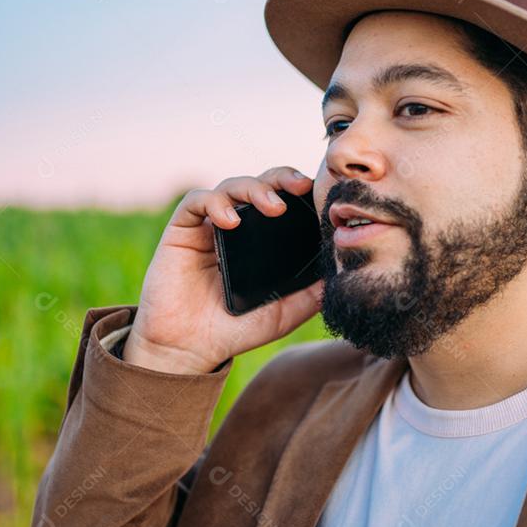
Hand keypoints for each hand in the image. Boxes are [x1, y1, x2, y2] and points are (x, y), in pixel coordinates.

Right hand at [122, 166, 321, 373]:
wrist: (188, 349)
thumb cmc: (236, 329)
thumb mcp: (285, 312)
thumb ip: (313, 294)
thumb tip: (343, 273)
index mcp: (262, 240)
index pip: (285, 200)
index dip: (301, 191)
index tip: (321, 196)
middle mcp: (238, 226)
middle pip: (262, 184)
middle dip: (282, 178)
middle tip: (301, 187)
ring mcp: (210, 225)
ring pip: (232, 186)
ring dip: (255, 188)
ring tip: (273, 207)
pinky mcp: (182, 230)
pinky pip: (197, 201)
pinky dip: (215, 203)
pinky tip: (230, 221)